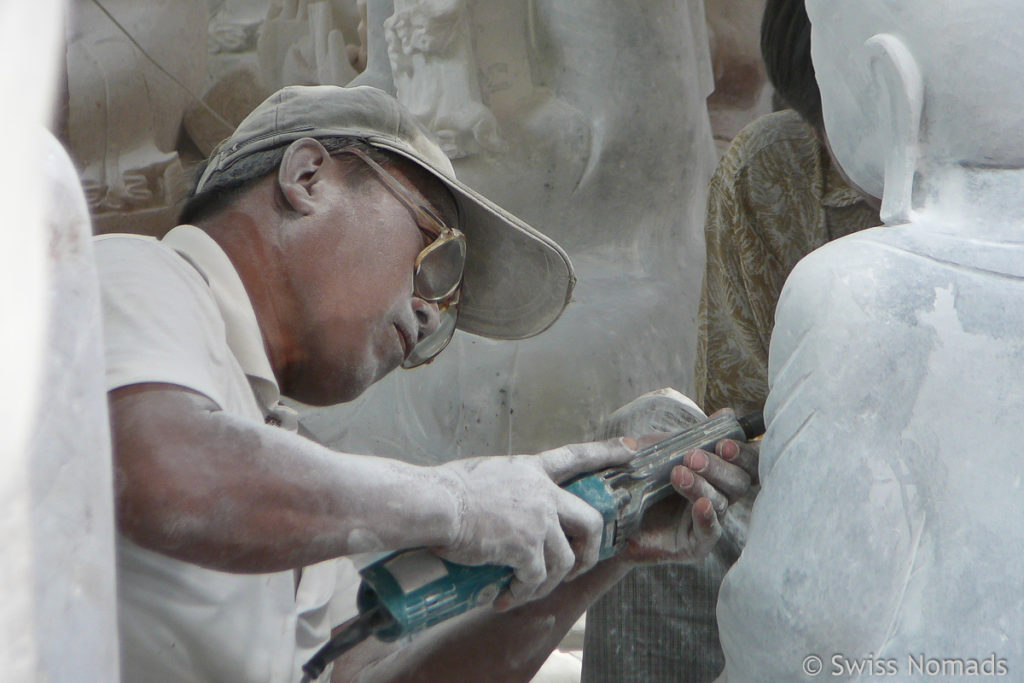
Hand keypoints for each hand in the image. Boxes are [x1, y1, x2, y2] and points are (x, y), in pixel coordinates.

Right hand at [432, 437, 637, 608]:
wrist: (434, 504)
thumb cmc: (445, 490)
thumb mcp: (483, 474)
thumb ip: (503, 488)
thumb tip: (498, 507)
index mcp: (531, 470)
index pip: (576, 457)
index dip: (607, 452)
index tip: (633, 448)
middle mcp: (542, 492)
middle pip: (591, 520)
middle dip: (591, 549)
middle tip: (578, 566)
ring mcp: (538, 520)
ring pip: (566, 559)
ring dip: (549, 582)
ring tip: (524, 592)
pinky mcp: (526, 547)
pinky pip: (537, 579)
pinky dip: (522, 593)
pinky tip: (504, 598)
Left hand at [597, 389, 759, 565]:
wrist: (610, 517)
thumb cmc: (637, 480)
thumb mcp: (658, 450)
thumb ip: (689, 435)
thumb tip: (726, 414)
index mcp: (716, 473)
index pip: (745, 464)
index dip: (743, 453)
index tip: (725, 442)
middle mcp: (718, 496)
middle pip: (740, 482)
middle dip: (720, 467)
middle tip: (694, 457)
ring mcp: (707, 522)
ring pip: (722, 502)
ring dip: (703, 485)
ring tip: (679, 474)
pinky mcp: (694, 544)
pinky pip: (709, 532)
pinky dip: (707, 517)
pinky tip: (701, 505)